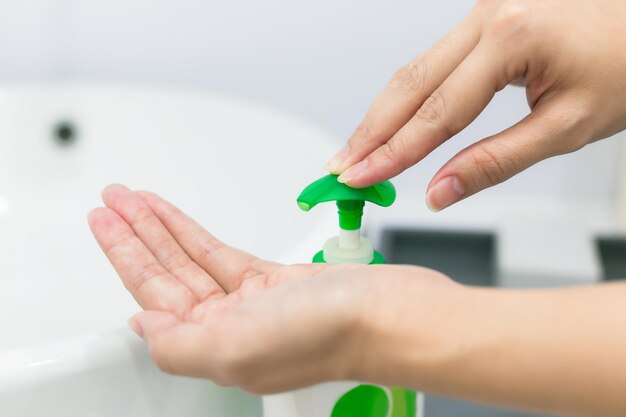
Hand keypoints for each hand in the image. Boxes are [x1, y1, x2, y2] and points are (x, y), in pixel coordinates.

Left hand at [87, 184, 456, 393]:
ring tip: (134, 199)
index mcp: (215, 347)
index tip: (103, 225)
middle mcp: (229, 327)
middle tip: (110, 202)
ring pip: (193, 258)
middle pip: (167, 273)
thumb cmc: (333, 335)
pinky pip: (223, 252)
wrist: (394, 315)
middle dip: (135, 234)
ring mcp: (252, 302)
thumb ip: (179, 343)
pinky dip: (198, 232)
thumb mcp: (239, 348)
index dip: (123, 256)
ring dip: (162, 227)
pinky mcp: (276, 281)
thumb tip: (142, 326)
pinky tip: (178, 217)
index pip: (152, 296)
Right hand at [326, 0, 625, 210]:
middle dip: (370, 131)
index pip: (436, 111)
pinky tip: (390, 119)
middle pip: (409, 82)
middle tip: (341, 167)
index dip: (393, 152)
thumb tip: (440, 191)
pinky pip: (433, 58)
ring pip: (414, 67)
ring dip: (381, 113)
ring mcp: (484, 10)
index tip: (362, 179)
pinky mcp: (486, 16)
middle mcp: (489, 14)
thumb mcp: (568, 126)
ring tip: (356, 150)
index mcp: (512, 37)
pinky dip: (407, 94)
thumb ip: (496, 161)